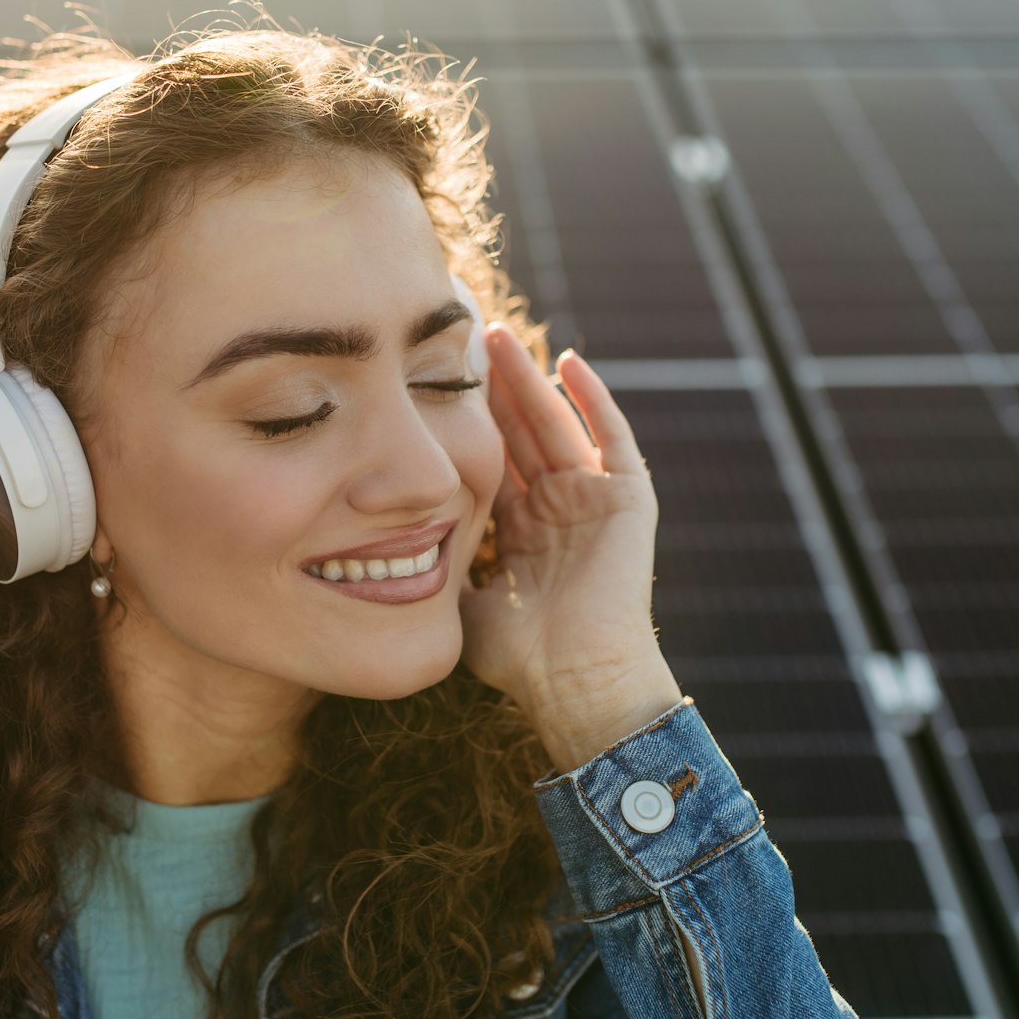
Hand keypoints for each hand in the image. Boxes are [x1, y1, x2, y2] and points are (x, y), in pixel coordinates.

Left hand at [459, 322, 683, 768]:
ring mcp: (594, 502)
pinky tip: (568, 364)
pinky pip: (612, 438)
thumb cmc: (521, 658)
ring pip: (557, 425)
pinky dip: (594, 401)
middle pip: (522, 434)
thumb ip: (442, 571)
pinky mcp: (628, 499)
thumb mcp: (465, 604)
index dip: (466, 424)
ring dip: (530, 382)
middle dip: (494, 390)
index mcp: (524, 533)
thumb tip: (390, 553)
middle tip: (464, 341)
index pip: (492, 462)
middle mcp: (558, 510)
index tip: (434, 386)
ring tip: (500, 339)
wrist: (576, 679)